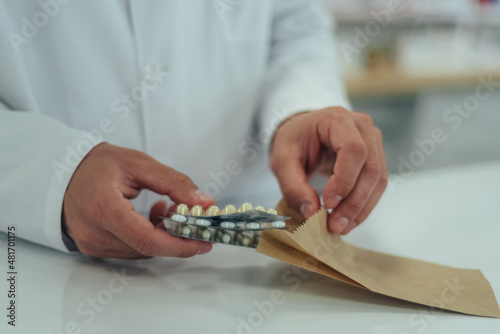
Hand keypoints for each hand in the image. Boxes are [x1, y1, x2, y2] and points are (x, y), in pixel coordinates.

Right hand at [63, 143, 214, 258]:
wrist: (63, 172)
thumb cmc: (98, 165)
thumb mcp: (139, 164)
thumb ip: (173, 183)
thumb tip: (203, 203)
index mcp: (103, 209)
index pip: (147, 239)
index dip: (179, 245)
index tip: (202, 242)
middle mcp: (94, 233)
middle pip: (146, 247)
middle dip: (175, 237)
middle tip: (193, 220)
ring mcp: (91, 244)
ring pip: (140, 250)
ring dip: (161, 235)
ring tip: (166, 209)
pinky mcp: (93, 248)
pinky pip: (129, 249)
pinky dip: (147, 237)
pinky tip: (151, 217)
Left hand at [270, 107, 387, 234]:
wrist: (303, 134)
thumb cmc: (294, 141)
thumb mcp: (282, 161)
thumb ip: (293, 186)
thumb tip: (311, 213)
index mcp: (337, 119)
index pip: (353, 150)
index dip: (344, 180)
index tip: (328, 203)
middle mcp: (361, 127)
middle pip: (370, 168)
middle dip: (354, 202)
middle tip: (335, 225)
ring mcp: (373, 141)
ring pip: (378, 180)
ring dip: (361, 208)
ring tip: (341, 227)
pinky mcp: (375, 157)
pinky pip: (376, 185)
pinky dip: (364, 206)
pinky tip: (348, 220)